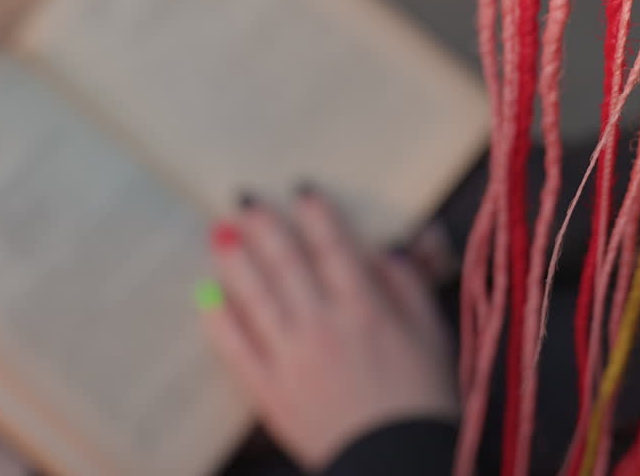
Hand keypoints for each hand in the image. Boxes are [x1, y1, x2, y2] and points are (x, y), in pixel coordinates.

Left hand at [199, 187, 458, 471]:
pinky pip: (236, 348)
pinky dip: (219, 320)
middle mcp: (323, 325)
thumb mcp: (433, 336)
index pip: (334, 247)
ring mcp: (291, 357)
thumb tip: (385, 250)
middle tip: (245, 200)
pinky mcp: (270, 391)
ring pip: (255, 297)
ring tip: (218, 233)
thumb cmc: (423, 402)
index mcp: (366, 308)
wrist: (398, 463)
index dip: (316, 214)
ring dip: (235, 261)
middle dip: (264, 226)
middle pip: (286, 263)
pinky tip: (206, 297)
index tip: (301, 190)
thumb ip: (408, 288)